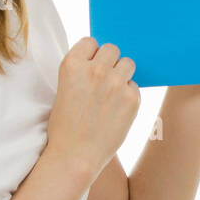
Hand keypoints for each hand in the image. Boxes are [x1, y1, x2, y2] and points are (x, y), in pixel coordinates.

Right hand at [45, 37, 141, 177]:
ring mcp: (115, 83)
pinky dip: (128, 96)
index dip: (91, 55)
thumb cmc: (66, 125)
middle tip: (103, 82)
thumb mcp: (65, 89)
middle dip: (109, 62)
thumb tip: (106, 58)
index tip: (90, 68)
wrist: (74, 156)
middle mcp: (95, 70)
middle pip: (112, 49)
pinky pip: (135, 86)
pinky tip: (116, 111)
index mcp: (72, 64)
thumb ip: (83, 71)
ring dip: (122, 74)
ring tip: (112, 94)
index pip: (91, 42)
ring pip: (128, 63)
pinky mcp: (132, 99)